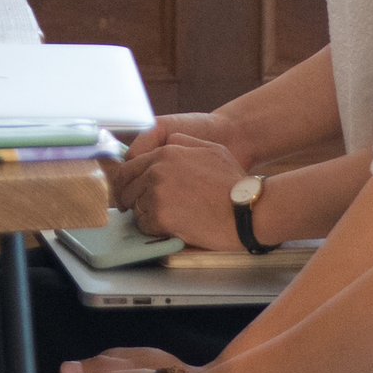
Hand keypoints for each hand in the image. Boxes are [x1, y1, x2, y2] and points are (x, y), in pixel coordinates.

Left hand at [114, 135, 244, 249]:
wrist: (247, 210)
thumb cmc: (233, 182)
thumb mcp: (211, 149)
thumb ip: (183, 143)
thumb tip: (166, 143)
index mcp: (165, 153)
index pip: (129, 168)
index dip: (125, 183)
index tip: (128, 192)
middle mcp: (157, 171)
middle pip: (127, 189)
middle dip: (131, 200)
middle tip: (139, 210)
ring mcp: (158, 195)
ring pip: (136, 209)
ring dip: (146, 215)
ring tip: (166, 218)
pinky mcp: (162, 217)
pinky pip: (145, 226)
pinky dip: (154, 230)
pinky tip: (170, 228)